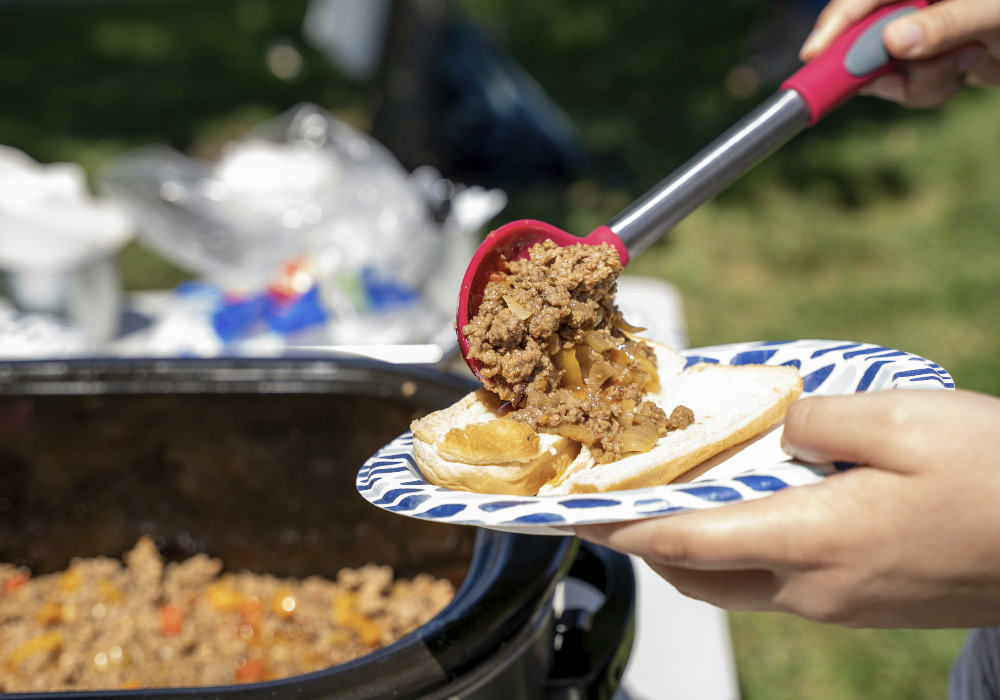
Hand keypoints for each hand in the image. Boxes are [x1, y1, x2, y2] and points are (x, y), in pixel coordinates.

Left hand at [574, 389, 999, 627]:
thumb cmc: (997, 478)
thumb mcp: (902, 421)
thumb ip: (817, 420)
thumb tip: (779, 429)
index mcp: (812, 541)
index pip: (684, 539)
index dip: (620, 526)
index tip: (575, 515)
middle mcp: (814, 588)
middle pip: (698, 574)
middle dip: (646, 543)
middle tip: (616, 504)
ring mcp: (839, 604)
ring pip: (735, 583)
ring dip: (692, 547)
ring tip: (674, 500)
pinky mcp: (863, 603)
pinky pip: (776, 582)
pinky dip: (740, 550)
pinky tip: (750, 510)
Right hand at [800, 0, 999, 106]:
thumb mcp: (995, 11)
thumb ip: (946, 22)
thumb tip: (894, 41)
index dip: (837, 23)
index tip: (815, 56)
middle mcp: (920, 1)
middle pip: (866, 35)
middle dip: (881, 63)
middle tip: (891, 79)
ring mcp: (926, 30)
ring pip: (888, 67)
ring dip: (919, 80)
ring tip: (963, 65)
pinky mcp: (936, 57)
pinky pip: (911, 84)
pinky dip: (932, 89)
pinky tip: (967, 71)